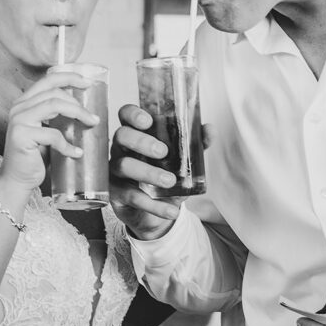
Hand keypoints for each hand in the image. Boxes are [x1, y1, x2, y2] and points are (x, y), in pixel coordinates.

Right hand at [0, 71, 99, 192]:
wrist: (18, 180)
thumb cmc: (35, 157)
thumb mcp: (47, 131)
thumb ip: (58, 118)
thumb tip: (88, 113)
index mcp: (24, 103)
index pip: (47, 80)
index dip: (69, 77)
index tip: (87, 83)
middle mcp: (19, 107)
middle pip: (54, 92)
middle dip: (78, 102)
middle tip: (93, 116)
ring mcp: (19, 120)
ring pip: (54, 105)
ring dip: (78, 114)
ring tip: (90, 124)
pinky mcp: (22, 136)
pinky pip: (53, 135)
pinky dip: (68, 145)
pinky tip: (76, 153)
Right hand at [109, 105, 209, 239]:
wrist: (156, 209)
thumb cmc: (164, 174)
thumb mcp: (181, 159)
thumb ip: (194, 144)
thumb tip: (209, 130)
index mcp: (136, 133)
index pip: (125, 115)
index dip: (133, 114)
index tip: (148, 121)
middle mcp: (122, 149)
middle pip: (121, 136)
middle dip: (141, 142)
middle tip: (163, 152)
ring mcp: (116, 171)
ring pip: (124, 166)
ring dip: (148, 173)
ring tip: (170, 181)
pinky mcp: (116, 193)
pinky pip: (131, 197)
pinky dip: (154, 205)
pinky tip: (171, 210)